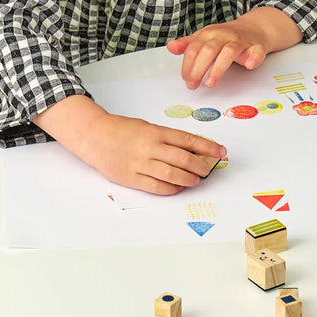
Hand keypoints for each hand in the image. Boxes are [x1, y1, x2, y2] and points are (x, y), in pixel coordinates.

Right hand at [34, 97, 225, 195]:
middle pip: (184, 160)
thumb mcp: (147, 127)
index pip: (189, 140)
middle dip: (201, 167)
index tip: (221, 151)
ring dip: (189, 180)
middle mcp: (150, 147)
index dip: (208, 147)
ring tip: (195, 181)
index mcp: (156, 132)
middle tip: (208, 170)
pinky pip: (156, 187)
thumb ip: (167, 139)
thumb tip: (192, 150)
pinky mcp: (131, 178)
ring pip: (172, 175)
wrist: (94, 136)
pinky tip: (178, 188)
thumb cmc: (122, 130)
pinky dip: (171, 189)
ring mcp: (140, 164)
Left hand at [166, 22, 267, 88]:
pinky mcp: (256, 46)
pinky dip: (253, 58)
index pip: (194, 49)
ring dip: (219, 67)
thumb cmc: (227, 36)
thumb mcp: (205, 37)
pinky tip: (249, 65)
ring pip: (229, 52)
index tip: (185, 79)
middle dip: (198, 68)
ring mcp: (240, 41)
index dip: (187, 64)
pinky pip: (256, 51)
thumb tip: (170, 47)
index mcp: (209, 34)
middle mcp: (223, 35)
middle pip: (208, 51)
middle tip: (192, 85)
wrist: (255, 27)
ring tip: (210, 82)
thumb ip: (188, 44)